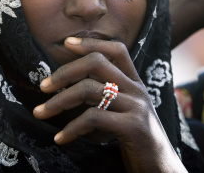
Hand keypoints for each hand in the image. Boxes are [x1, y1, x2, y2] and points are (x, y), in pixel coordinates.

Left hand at [33, 37, 186, 172]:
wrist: (163, 170)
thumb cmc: (137, 142)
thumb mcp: (126, 112)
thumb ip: (109, 96)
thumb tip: (73, 86)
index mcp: (135, 83)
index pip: (116, 50)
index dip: (91, 43)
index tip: (66, 43)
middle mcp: (137, 90)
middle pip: (97, 63)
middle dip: (65, 72)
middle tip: (42, 86)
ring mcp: (137, 106)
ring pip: (89, 90)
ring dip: (58, 102)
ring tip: (40, 113)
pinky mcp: (134, 127)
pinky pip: (93, 118)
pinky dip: (71, 128)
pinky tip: (61, 138)